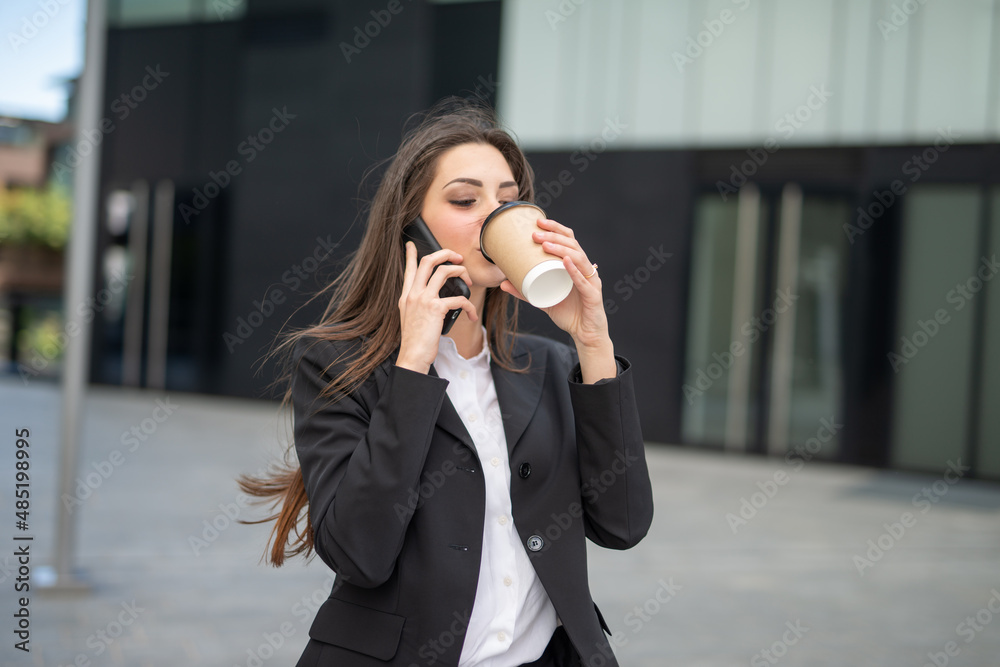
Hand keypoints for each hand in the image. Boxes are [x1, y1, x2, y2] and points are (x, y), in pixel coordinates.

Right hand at [396, 241, 476, 373]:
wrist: (412, 356)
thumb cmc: (415, 341)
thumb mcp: (409, 318)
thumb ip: (417, 304)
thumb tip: (432, 298)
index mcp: (406, 295)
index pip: (409, 269)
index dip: (411, 255)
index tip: (411, 245)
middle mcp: (413, 294)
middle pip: (428, 261)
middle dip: (445, 254)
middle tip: (458, 258)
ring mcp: (424, 300)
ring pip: (444, 272)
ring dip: (461, 273)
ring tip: (469, 282)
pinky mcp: (436, 309)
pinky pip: (458, 299)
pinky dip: (469, 307)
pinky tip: (472, 315)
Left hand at [498, 218, 609, 349]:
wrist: (584, 334)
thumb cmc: (568, 313)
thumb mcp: (542, 299)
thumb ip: (525, 291)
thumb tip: (502, 284)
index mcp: (576, 265)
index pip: (569, 239)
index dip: (556, 228)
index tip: (538, 222)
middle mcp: (585, 269)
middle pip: (573, 244)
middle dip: (554, 236)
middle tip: (535, 234)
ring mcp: (591, 281)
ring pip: (578, 258)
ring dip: (561, 249)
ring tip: (544, 245)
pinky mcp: (594, 295)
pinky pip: (583, 281)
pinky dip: (574, 270)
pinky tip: (564, 261)